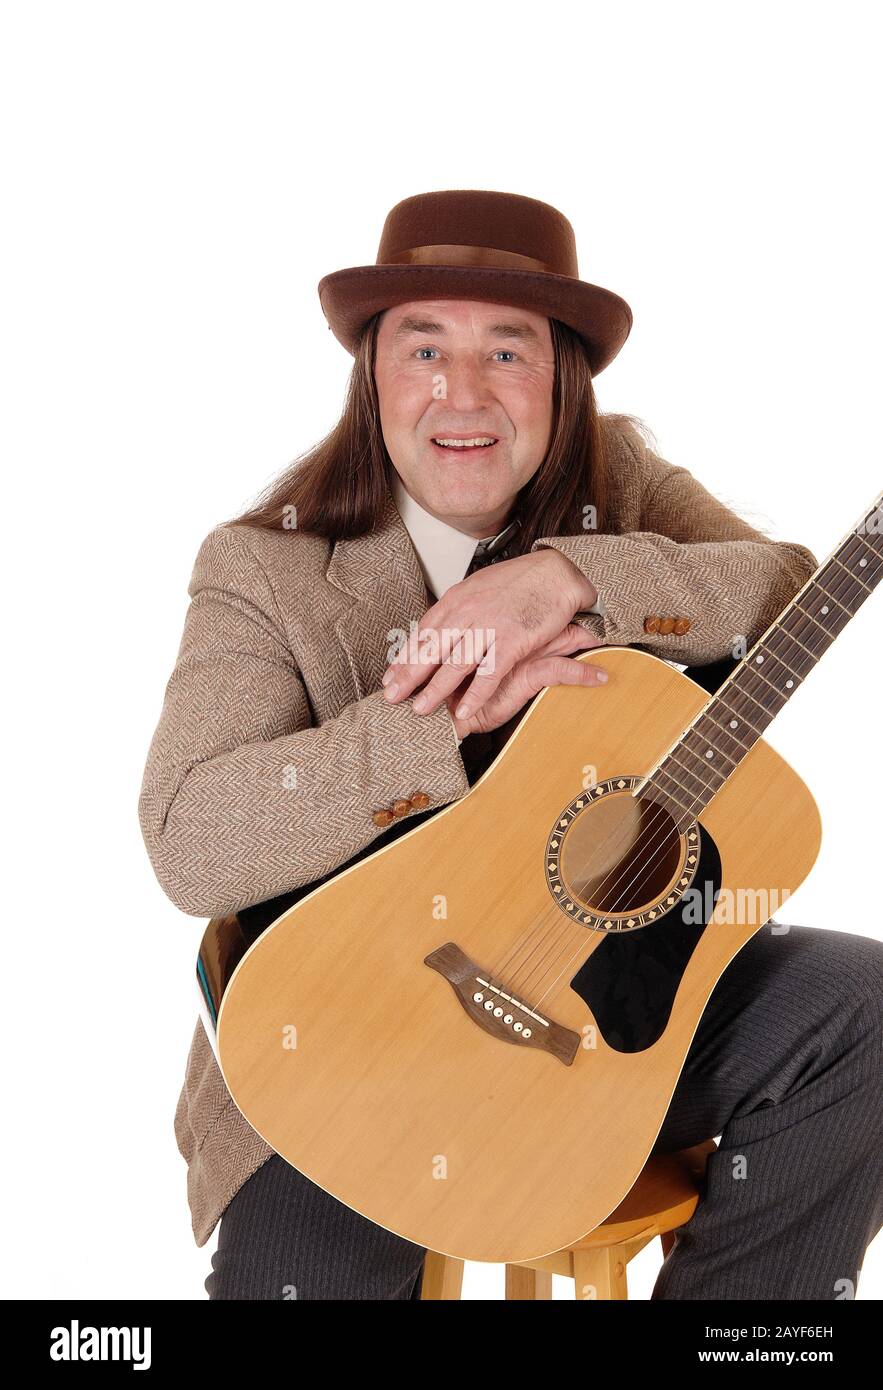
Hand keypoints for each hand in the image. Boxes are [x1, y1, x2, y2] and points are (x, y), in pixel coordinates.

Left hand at [381, 548, 603, 725]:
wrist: (555, 573)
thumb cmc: (518, 582)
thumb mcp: (477, 589)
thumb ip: (457, 609)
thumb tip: (437, 627)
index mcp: (456, 600)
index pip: (423, 633)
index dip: (405, 657)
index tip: (389, 678)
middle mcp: (467, 612)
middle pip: (431, 649)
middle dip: (409, 676)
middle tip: (391, 698)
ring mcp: (489, 626)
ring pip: (455, 663)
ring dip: (435, 690)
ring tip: (420, 710)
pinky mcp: (513, 639)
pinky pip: (489, 673)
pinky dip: (476, 695)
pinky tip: (463, 711)